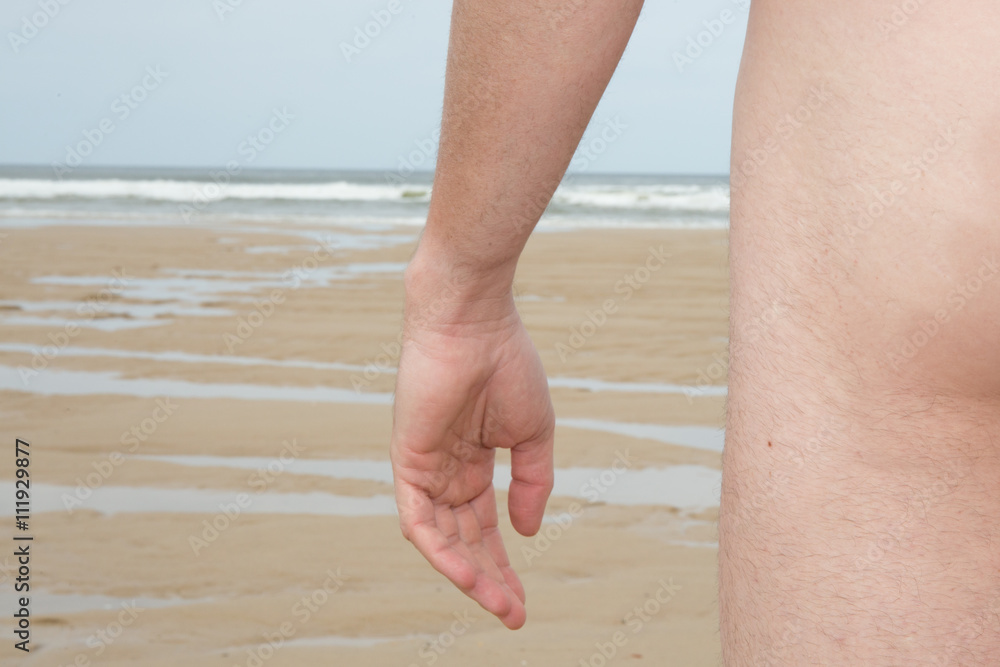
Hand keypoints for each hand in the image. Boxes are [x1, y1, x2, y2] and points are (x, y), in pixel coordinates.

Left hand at [390, 284, 554, 629]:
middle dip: (489, 578)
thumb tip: (526, 532)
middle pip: (464, 539)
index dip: (503, 563)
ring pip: (441, 537)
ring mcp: (424, 467)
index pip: (484, 525)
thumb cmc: (506, 364)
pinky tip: (466, 575)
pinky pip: (418, 517)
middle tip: (513, 613)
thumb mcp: (533, 434)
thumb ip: (532, 482)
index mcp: (473, 461)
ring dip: (468, 573)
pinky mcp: (406, 459)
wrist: (475, 322)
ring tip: (498, 604)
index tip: (522, 600)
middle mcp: (445, 470)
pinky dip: (440, 548)